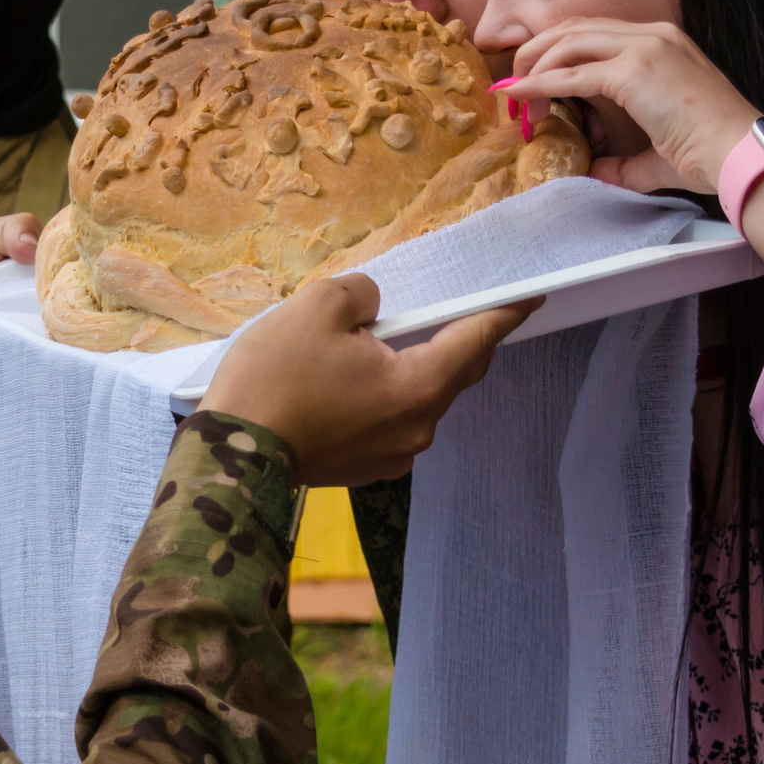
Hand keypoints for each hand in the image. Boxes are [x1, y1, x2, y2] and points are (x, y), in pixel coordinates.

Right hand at [201, 274, 540, 485]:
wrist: (230, 456)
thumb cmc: (276, 378)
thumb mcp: (318, 307)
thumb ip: (361, 294)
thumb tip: (373, 311)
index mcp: (418, 387)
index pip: (475, 340)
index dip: (503, 314)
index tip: (532, 298)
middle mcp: (418, 428)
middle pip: (452, 373)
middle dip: (453, 339)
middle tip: (446, 311)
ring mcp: (392, 456)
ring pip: (416, 398)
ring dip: (405, 368)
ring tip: (368, 346)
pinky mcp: (364, 469)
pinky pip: (388, 421)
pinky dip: (381, 396)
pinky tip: (346, 381)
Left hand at [496, 19, 761, 195]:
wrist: (740, 155)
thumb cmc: (711, 156)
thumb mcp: (658, 153)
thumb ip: (623, 162)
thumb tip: (593, 173)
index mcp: (663, 43)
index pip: (596, 33)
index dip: (558, 52)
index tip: (532, 81)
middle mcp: (653, 36)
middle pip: (575, 29)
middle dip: (536, 53)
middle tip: (514, 86)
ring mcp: (645, 48)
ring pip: (568, 44)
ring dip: (534, 69)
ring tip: (515, 97)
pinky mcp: (634, 71)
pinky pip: (572, 74)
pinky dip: (539, 84)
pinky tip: (520, 96)